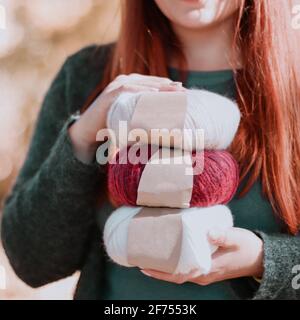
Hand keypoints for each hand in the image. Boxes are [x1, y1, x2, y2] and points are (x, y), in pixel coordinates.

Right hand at [68, 74, 183, 163]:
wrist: (87, 132)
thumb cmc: (111, 126)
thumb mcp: (130, 118)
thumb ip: (143, 114)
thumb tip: (163, 121)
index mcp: (129, 85)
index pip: (152, 83)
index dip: (167, 86)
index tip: (183, 91)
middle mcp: (123, 82)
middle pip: (149, 82)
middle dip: (167, 86)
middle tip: (183, 90)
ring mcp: (115, 87)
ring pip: (141, 84)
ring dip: (158, 87)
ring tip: (173, 91)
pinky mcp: (109, 95)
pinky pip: (127, 89)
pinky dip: (140, 90)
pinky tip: (154, 94)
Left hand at [140, 227, 263, 284]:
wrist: (259, 258)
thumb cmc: (247, 248)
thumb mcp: (237, 239)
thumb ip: (223, 235)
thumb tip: (208, 232)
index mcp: (207, 269)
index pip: (178, 275)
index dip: (160, 272)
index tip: (144, 265)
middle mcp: (203, 274)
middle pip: (175, 275)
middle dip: (157, 269)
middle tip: (140, 257)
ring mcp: (204, 272)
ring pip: (179, 272)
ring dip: (164, 266)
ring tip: (150, 253)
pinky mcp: (206, 267)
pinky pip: (185, 267)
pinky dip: (174, 262)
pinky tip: (168, 252)